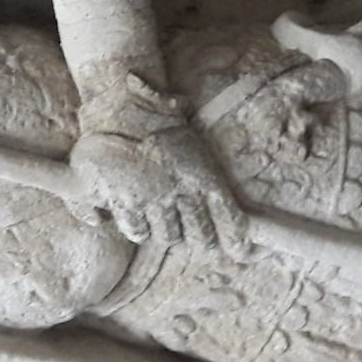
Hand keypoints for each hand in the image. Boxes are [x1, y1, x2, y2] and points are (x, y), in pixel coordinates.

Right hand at [67, 123, 250, 257]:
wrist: (123, 110)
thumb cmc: (162, 125)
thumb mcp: (196, 148)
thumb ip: (209, 180)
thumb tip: (226, 205)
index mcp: (204, 176)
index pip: (229, 219)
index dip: (234, 239)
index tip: (238, 250)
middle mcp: (183, 192)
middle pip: (200, 236)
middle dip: (199, 239)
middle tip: (195, 236)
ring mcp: (154, 199)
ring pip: (168, 236)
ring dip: (167, 232)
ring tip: (162, 220)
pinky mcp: (127, 202)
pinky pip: (139, 231)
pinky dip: (139, 229)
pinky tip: (138, 219)